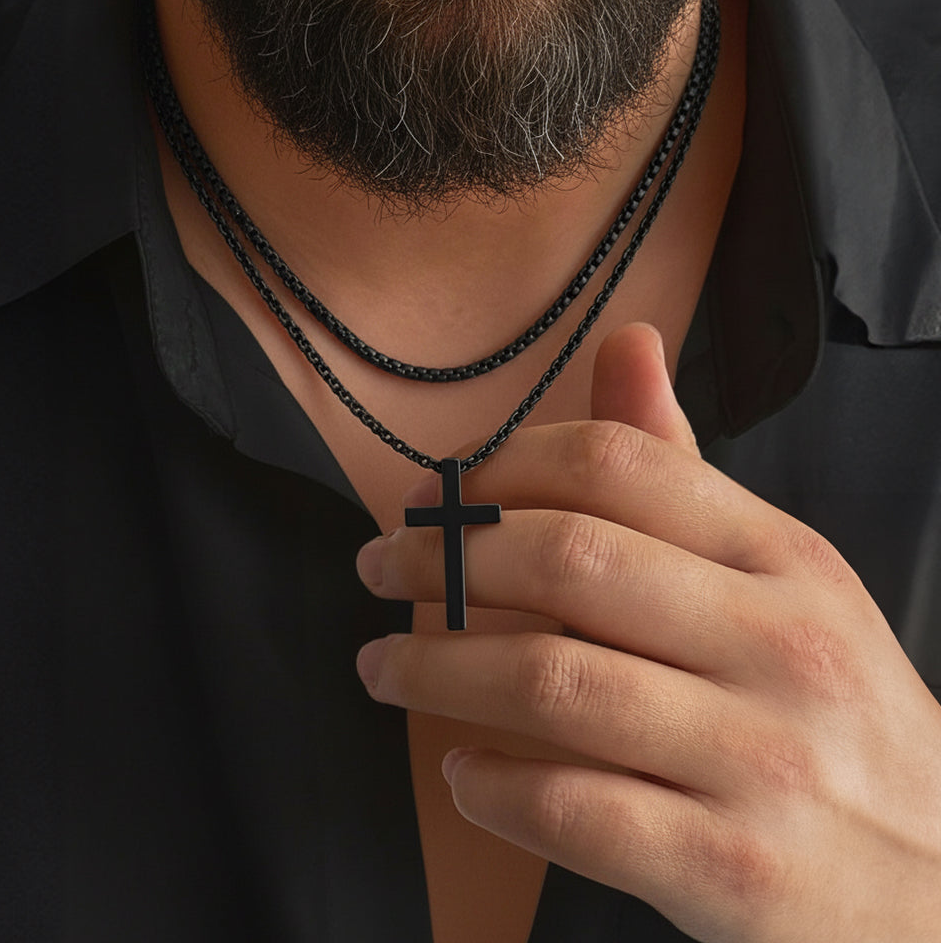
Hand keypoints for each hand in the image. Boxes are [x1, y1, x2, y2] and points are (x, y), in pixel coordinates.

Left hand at [354, 323, 940, 941]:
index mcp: (785, 559)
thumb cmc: (833, 709)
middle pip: (569, 562)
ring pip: (551, 683)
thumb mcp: (782, 577)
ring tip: (385, 664)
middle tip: (380, 565)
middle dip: (444, 556)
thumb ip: (685, 473)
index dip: (503, 466)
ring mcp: (758, 761)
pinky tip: (463, 771)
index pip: (619, 466)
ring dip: (436, 667)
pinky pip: (572, 811)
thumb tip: (625, 342)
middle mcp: (778, 645)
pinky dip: (492, 786)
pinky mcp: (726, 870)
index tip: (439, 492)